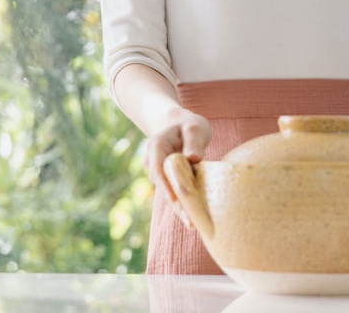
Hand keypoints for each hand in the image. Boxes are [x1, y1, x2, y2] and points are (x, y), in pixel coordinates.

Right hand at [145, 109, 211, 224]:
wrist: (180, 127)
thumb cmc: (189, 126)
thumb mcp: (194, 127)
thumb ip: (194, 141)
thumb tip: (193, 158)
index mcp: (156, 147)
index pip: (159, 169)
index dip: (166, 186)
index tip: (177, 201)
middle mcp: (153, 162)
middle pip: (163, 186)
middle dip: (176, 204)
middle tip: (190, 222)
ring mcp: (159, 173)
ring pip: (168, 193)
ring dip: (180, 207)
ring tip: (194, 224)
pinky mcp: (168, 180)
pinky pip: (174, 193)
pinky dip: (184, 204)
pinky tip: (195, 217)